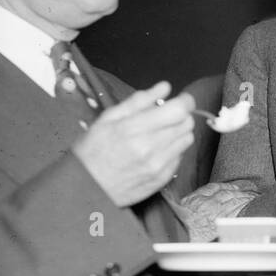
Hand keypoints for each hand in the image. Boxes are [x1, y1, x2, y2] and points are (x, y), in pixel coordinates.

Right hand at [73, 81, 193, 206]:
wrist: (87, 187)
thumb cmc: (93, 150)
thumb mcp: (108, 118)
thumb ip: (138, 101)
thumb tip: (164, 87)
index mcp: (134, 129)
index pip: (178, 110)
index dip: (185, 101)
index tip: (181, 99)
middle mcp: (150, 148)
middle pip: (187, 123)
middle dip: (181, 115)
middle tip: (166, 117)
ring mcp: (158, 165)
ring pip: (187, 139)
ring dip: (179, 132)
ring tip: (160, 133)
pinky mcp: (163, 178)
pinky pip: (180, 156)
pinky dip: (173, 149)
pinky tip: (157, 150)